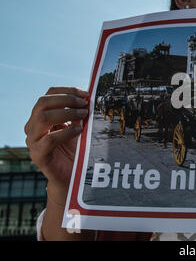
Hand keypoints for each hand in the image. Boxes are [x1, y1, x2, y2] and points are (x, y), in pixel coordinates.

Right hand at [25, 87, 88, 202]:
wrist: (72, 177)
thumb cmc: (76, 150)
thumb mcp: (79, 127)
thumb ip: (80, 114)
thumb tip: (89, 98)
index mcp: (41, 117)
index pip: (48, 95)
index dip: (67, 91)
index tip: (86, 93)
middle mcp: (33, 126)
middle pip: (42, 102)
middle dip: (66, 99)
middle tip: (85, 104)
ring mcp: (32, 140)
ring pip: (43, 118)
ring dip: (66, 113)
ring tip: (84, 115)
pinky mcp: (37, 154)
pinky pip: (49, 139)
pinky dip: (66, 132)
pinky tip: (79, 130)